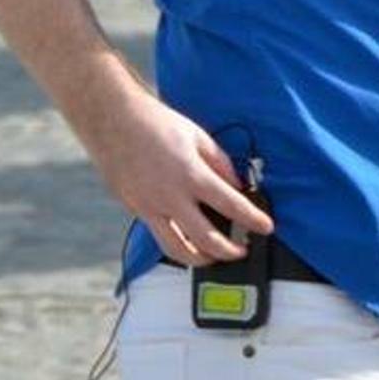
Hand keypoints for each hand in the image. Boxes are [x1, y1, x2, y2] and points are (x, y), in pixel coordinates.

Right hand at [77, 90, 270, 266]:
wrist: (112, 120)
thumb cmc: (155, 123)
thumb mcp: (197, 136)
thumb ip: (220, 163)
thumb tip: (236, 185)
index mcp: (191, 174)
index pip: (231, 205)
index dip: (253, 219)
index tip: (266, 227)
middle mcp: (171, 196)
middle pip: (207, 240)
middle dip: (230, 251)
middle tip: (241, 250)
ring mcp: (150, 207)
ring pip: (178, 250)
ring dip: (201, 260)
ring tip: (213, 256)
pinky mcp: (136, 210)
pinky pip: (159, 236)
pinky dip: (177, 243)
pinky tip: (187, 239)